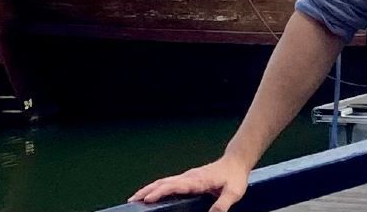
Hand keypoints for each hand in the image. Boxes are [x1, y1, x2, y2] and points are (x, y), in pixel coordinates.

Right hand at [128, 154, 250, 210]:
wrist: (235, 162)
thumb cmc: (235, 178)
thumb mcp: (233, 193)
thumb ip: (223, 204)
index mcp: (197, 180)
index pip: (175, 186)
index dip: (160, 192)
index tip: (146, 198)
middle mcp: (188, 177)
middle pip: (163, 183)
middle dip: (147, 191)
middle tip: (131, 200)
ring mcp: (187, 177)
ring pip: (164, 182)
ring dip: (148, 189)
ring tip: (135, 198)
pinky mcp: (187, 180)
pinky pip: (168, 184)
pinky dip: (156, 188)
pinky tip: (151, 195)